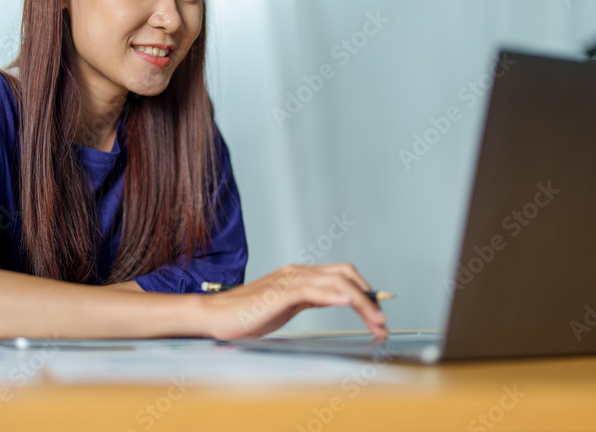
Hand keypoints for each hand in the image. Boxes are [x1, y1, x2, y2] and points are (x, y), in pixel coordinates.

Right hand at [198, 263, 387, 340]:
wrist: (214, 316)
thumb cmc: (245, 315)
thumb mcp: (286, 307)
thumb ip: (309, 299)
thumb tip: (336, 299)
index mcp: (300, 276)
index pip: (342, 275)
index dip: (365, 292)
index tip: (378, 314)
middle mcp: (297, 273)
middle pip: (345, 273)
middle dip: (369, 296)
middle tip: (382, 323)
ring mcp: (289, 280)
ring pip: (336, 282)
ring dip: (362, 302)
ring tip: (376, 323)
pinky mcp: (280, 293)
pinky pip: (313, 290)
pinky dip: (334, 295)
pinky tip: (347, 303)